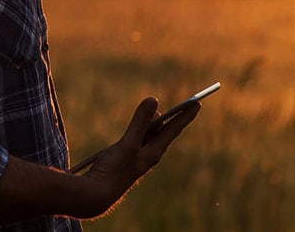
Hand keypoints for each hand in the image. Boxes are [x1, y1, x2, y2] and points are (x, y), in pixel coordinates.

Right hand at [78, 97, 199, 217]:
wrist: (97, 194)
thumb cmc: (114, 170)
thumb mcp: (129, 143)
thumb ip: (140, 122)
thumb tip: (153, 100)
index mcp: (154, 152)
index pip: (174, 129)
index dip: (185, 115)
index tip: (197, 103)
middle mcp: (149, 155)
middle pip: (164, 133)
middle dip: (174, 119)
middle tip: (186, 106)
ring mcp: (138, 158)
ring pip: (151, 137)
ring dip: (157, 124)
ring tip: (161, 113)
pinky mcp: (127, 159)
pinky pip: (140, 141)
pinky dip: (143, 130)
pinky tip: (140, 130)